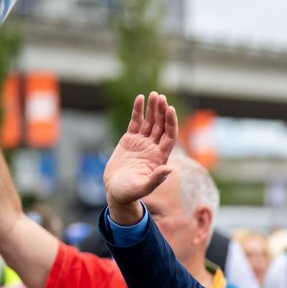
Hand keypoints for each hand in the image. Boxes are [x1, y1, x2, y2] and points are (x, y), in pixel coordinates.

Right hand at [104, 92, 177, 221]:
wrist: (116, 190)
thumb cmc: (130, 192)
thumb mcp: (143, 187)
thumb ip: (156, 179)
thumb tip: (169, 169)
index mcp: (160, 158)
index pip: (169, 136)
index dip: (171, 123)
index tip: (170, 109)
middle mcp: (153, 148)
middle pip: (161, 126)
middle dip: (161, 112)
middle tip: (160, 97)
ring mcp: (142, 143)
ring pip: (150, 122)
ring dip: (152, 108)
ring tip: (153, 94)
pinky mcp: (130, 139)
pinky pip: (135, 122)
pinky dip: (138, 110)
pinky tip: (140, 98)